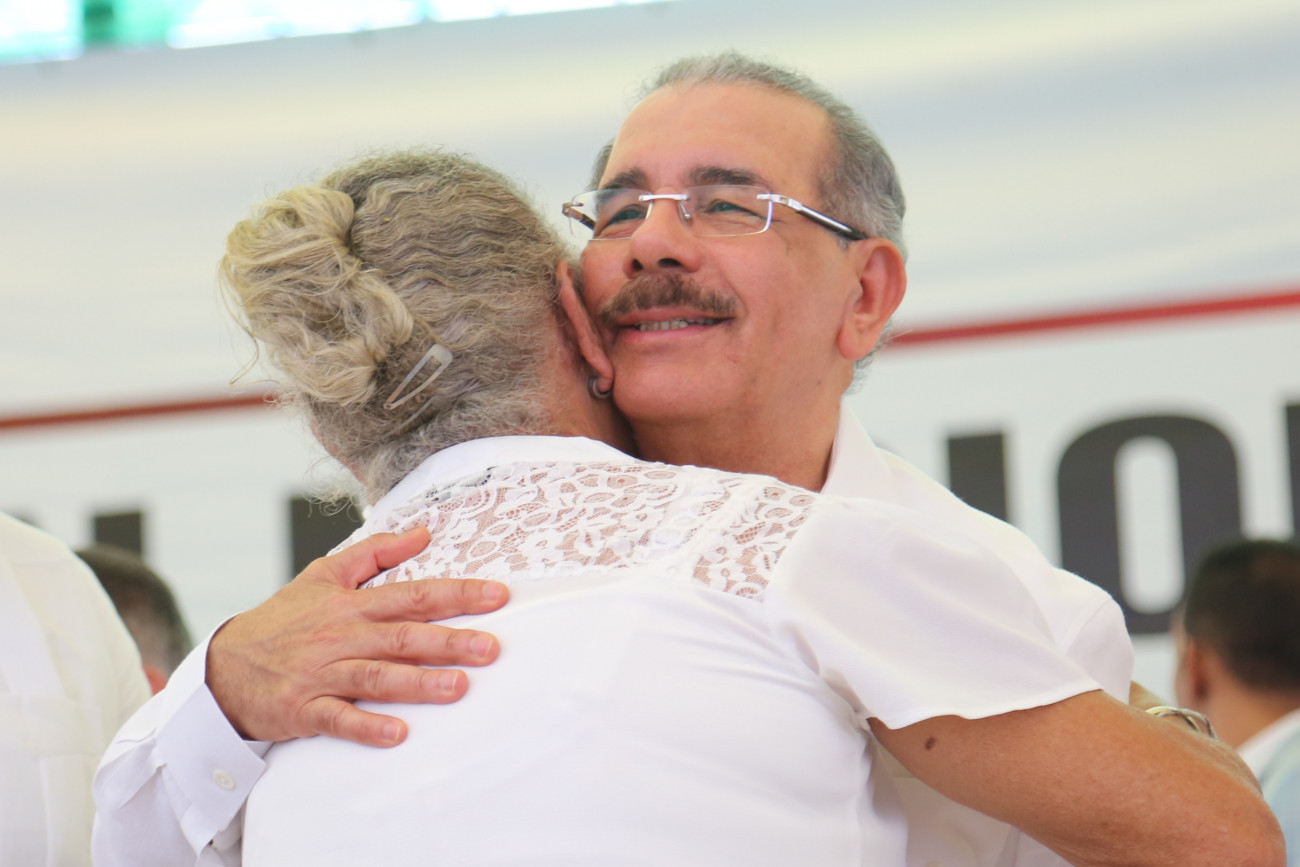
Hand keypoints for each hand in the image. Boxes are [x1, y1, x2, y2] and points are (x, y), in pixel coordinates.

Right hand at [205, 527, 506, 746]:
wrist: (223, 668)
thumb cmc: (283, 621)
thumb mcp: (324, 575)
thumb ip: (376, 553)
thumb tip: (424, 532)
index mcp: (351, 603)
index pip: (413, 594)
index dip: (457, 594)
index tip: (498, 596)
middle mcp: (341, 636)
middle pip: (402, 636)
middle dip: (449, 641)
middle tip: (492, 648)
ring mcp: (321, 673)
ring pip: (376, 676)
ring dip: (418, 683)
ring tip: (459, 687)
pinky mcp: (303, 709)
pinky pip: (338, 718)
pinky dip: (366, 726)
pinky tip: (398, 734)